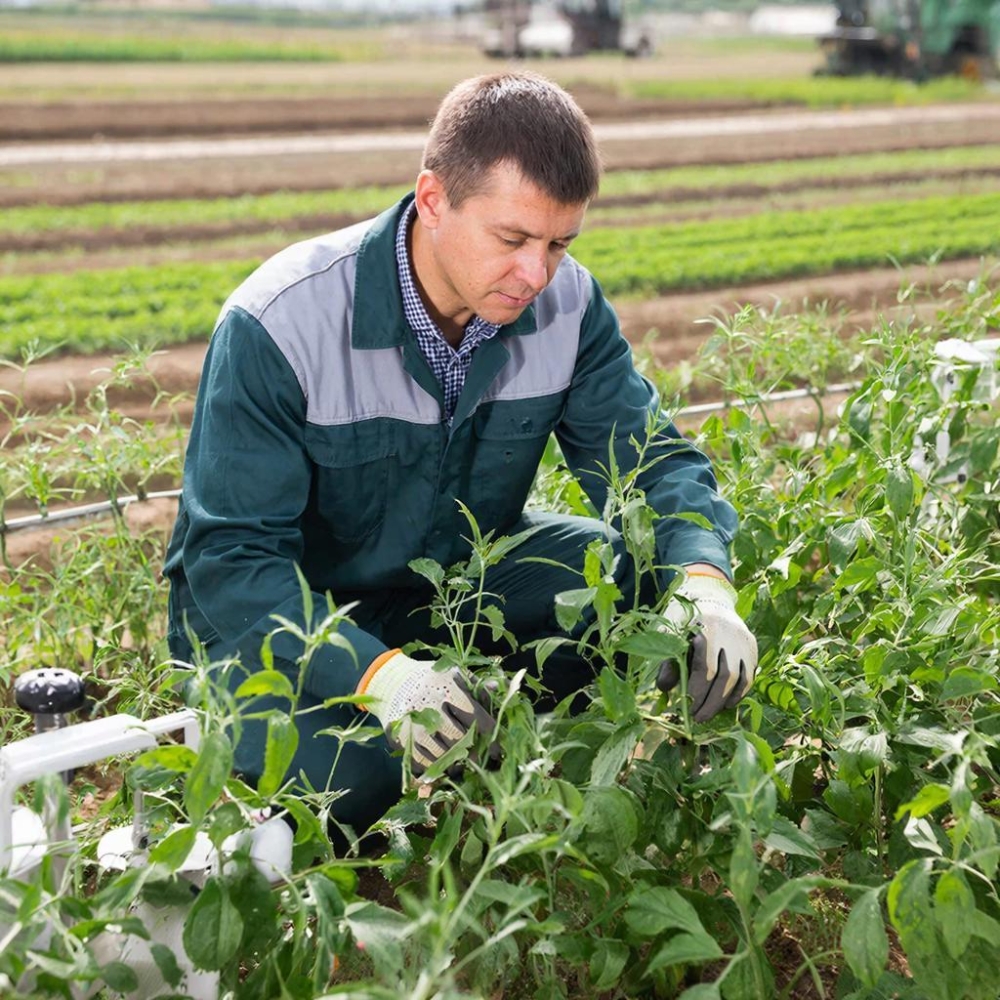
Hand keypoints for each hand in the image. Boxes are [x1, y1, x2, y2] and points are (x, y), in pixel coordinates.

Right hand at [358, 650, 499, 775]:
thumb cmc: (431, 680)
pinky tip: (445, 765)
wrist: (391, 684)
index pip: (476, 719)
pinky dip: (438, 768)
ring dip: (458, 764)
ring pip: (444, 757)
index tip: (498, 751)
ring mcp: (415, 726)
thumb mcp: (454, 675)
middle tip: (485, 762)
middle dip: (477, 755)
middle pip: (461, 741)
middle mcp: (430, 708)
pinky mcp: (402, 741)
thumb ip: (477, 687)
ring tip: (465, 764)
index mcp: (448, 689)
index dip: (491, 738)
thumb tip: (498, 689)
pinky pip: (425, 764)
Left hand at [656, 571, 756, 721]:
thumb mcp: (671, 634)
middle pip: (724, 677)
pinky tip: (727, 704)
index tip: (688, 710)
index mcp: (706, 628)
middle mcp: (729, 634)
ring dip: (725, 700)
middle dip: (711, 702)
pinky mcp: (751, 646)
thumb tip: (664, 689)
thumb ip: (669, 660)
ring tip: (710, 714)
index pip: (705, 668)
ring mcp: (743, 640)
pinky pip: (750, 675)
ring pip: (739, 678)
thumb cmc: (683, 617)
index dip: (697, 692)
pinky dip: (739, 692)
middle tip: (699, 719)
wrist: (708, 596)